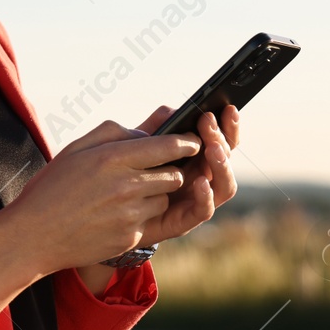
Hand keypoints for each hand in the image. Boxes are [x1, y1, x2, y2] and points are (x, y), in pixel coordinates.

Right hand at [0, 117, 201, 274]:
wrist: (33, 235)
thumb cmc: (51, 188)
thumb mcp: (75, 149)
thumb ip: (112, 133)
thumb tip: (146, 132)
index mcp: (111, 158)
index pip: (166, 145)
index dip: (186, 142)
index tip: (193, 141)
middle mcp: (126, 185)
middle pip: (174, 174)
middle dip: (171, 170)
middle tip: (157, 170)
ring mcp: (129, 214)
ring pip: (165, 199)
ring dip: (156, 195)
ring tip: (128, 195)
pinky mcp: (130, 237)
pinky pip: (150, 221)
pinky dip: (140, 216)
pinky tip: (114, 215)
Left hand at [129, 103, 240, 245]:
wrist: (101, 210)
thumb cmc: (120, 176)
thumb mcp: (136, 147)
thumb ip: (155, 130)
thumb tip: (173, 111)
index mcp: (194, 159)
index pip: (220, 141)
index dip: (228, 125)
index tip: (227, 108)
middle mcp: (200, 178)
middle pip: (225, 159)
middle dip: (221, 139)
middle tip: (209, 123)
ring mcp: (194, 200)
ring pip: (224, 185)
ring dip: (221, 165)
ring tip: (211, 148)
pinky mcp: (182, 221)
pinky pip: (203, 211)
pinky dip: (206, 196)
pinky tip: (200, 181)